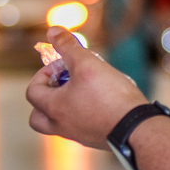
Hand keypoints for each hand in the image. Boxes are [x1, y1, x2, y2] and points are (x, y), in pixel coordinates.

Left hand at [26, 28, 147, 148]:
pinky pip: (80, 127)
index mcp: (54, 109)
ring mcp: (78, 135)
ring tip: (84, 90)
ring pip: (59, 122)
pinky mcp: (95, 139)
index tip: (63, 65)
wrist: (137, 128)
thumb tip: (52, 30)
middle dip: (46, 97)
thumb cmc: (110, 96)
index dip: (44, 73)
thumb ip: (68, 46)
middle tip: (64, 84)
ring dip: (65, 105)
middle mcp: (62, 126)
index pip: (32, 91)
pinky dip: (83, 114)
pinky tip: (102, 101)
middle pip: (38, 117)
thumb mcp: (87, 63)